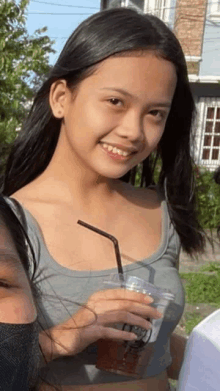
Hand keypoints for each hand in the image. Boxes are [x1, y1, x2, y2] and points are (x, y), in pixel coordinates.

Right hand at [46, 288, 161, 358]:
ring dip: (137, 320)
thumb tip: (133, 308)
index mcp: (99, 296)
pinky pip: (110, 332)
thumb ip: (111, 307)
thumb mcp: (97, 310)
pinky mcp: (91, 331)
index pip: (121, 293)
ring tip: (149, 326)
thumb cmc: (82, 323)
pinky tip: (132, 337)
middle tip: (157, 313)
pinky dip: (122, 334)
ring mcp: (94, 317)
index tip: (151, 300)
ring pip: (120, 315)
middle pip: (124, 303)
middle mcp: (97, 303)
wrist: (62, 336)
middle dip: (143, 308)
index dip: (137, 295)